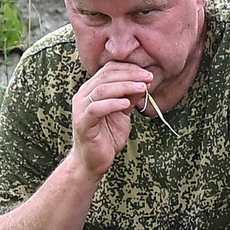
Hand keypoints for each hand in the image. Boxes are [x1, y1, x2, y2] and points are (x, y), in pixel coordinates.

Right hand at [69, 62, 151, 176]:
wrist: (94, 161)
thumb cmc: (107, 136)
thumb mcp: (123, 113)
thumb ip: (130, 97)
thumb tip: (145, 82)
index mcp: (91, 89)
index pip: (108, 69)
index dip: (129, 68)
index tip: (147, 72)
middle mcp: (83, 95)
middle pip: (106, 76)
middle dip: (130, 75)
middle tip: (148, 77)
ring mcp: (81, 109)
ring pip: (102, 90)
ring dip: (124, 87)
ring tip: (142, 88)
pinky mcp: (82, 123)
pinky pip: (96, 109)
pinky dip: (112, 104)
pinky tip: (126, 104)